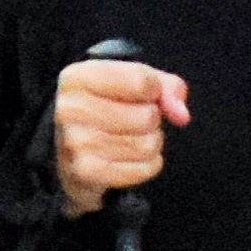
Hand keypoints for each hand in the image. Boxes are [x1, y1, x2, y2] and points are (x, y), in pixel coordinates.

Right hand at [48, 54, 184, 217]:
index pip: (140, 80)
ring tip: (130, 138)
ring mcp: (75, 142)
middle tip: (133, 120)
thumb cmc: (106, 110)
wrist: (71, 155)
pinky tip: (129, 159)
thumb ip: (166, 87)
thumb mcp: (133, 85)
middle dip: (152, 120)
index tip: (145, 94)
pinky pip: (144, 168)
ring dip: (150, 143)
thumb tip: (181, 114)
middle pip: (147, 116)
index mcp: (77, 77)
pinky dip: (147, 165)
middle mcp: (70, 108)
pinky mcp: (86, 172)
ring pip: (147, 144)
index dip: (155, 90)